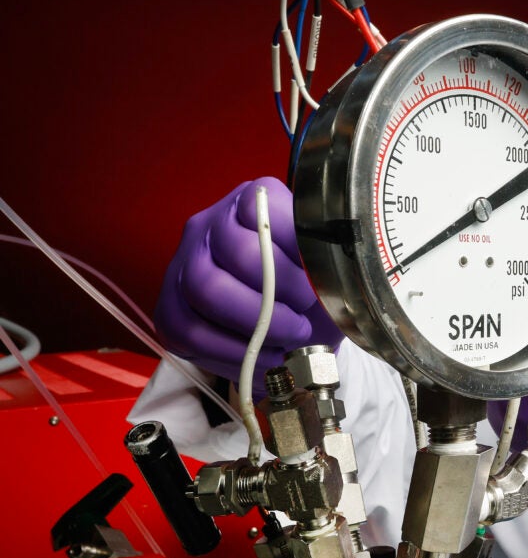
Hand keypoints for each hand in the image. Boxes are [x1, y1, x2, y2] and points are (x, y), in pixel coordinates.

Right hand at [153, 177, 343, 395]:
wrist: (288, 323)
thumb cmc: (308, 288)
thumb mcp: (325, 265)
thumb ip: (326, 257)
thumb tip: (328, 270)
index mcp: (253, 201)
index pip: (265, 212)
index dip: (293, 250)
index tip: (316, 279)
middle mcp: (210, 224)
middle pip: (238, 252)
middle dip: (279, 293)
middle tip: (304, 316)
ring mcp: (184, 264)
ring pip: (207, 290)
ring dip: (257, 323)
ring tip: (289, 338)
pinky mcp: (170, 309)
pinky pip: (192, 331)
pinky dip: (235, 352)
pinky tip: (265, 356)